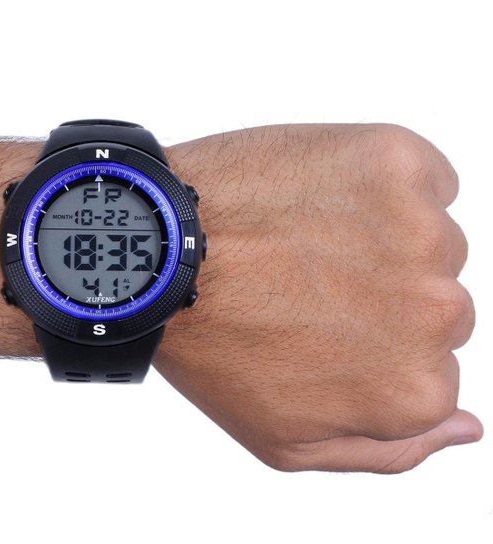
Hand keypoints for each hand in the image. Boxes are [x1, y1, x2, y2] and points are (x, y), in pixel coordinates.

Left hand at [156, 123, 481, 472]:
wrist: (166, 254)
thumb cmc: (214, 347)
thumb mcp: (289, 441)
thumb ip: (391, 449)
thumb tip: (464, 426)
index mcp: (415, 387)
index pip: (433, 369)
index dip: (372, 348)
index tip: (325, 331)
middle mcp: (435, 311)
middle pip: (439, 305)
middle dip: (383, 299)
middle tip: (309, 286)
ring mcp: (419, 229)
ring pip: (430, 242)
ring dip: (380, 243)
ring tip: (307, 244)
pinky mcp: (397, 161)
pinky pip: (424, 181)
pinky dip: (385, 191)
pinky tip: (324, 204)